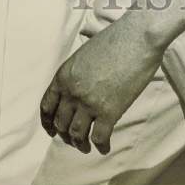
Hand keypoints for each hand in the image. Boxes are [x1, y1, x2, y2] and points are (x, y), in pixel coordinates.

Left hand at [39, 12, 163, 154]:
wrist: (138, 37)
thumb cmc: (116, 39)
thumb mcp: (85, 53)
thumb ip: (76, 73)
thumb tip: (77, 89)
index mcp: (64, 75)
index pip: (47, 106)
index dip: (48, 122)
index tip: (52, 131)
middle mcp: (72, 91)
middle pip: (61, 123)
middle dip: (65, 135)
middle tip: (73, 140)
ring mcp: (89, 102)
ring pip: (77, 134)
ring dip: (80, 144)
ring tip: (86, 147)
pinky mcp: (109, 111)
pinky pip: (99, 137)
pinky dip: (100, 146)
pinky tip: (104, 147)